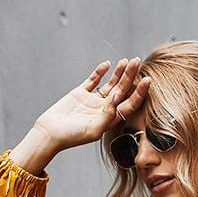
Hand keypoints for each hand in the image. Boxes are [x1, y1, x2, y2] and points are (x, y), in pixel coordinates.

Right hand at [33, 56, 150, 152]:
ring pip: (110, 84)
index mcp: (110, 120)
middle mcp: (104, 109)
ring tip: (126, 60)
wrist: (50, 133)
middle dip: (130, 76)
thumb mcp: (93, 129)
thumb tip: (117, 97)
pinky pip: (93, 80)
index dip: (140, 93)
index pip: (130, 104)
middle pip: (122, 90)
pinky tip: (107, 64)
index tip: (147, 80)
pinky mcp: (80, 93)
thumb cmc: (72, 136)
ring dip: (119, 73)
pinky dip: (100, 72)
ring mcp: (93, 101)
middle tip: (137, 61)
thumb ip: (108, 115)